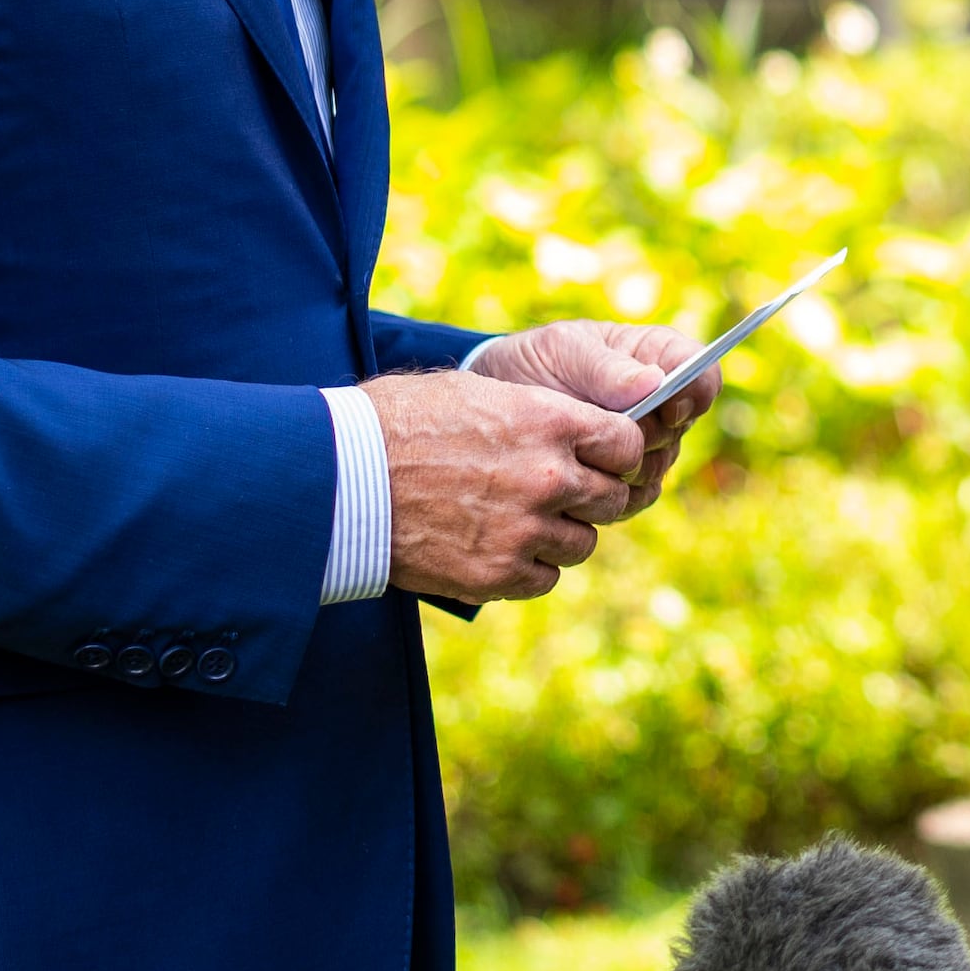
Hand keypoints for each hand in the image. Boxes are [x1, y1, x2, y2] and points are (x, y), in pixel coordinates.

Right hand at [365, 360, 644, 603]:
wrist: (341, 476)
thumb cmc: (400, 421)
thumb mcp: (478, 393)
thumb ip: (539, 413)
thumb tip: (579, 428)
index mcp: (550, 421)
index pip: (628, 444)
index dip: (616, 452)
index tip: (600, 457)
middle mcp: (549, 477)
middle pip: (613, 498)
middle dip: (592, 495)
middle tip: (559, 493)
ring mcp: (526, 530)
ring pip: (583, 542)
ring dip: (561, 534)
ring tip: (520, 520)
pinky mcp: (498, 574)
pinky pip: (546, 578)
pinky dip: (529, 567)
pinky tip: (497, 546)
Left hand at [470, 321, 711, 518]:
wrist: (500, 399)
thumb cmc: (536, 361)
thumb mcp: (564, 351)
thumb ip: (605, 368)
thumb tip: (652, 383)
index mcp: (660, 360)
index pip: (705, 377)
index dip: (695, 391)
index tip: (664, 399)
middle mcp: (663, 405)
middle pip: (682, 429)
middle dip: (643, 432)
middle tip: (600, 428)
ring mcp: (647, 446)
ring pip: (660, 468)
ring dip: (623, 466)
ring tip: (578, 452)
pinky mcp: (626, 480)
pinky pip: (637, 497)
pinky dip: (612, 493)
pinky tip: (577, 479)